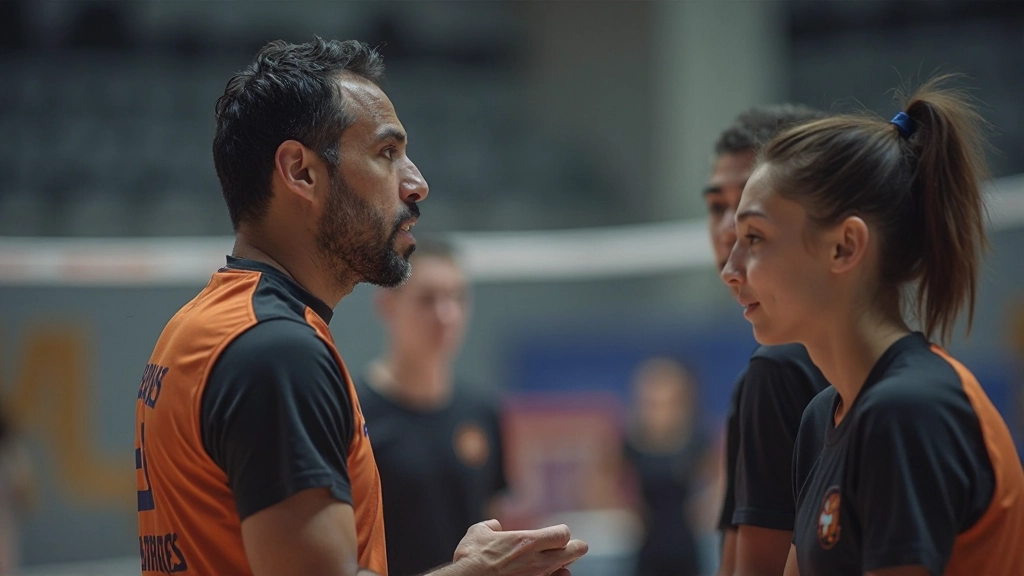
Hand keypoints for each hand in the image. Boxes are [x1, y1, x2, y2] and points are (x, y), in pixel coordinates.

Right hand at [451, 519, 587, 575]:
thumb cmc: (471, 558)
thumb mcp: (478, 532)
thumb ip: (491, 526)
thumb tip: (496, 527)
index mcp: (527, 541)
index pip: (563, 534)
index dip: (561, 532)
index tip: (556, 534)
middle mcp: (537, 561)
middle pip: (573, 552)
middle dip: (575, 548)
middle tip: (574, 547)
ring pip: (566, 572)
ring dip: (564, 566)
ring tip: (560, 564)